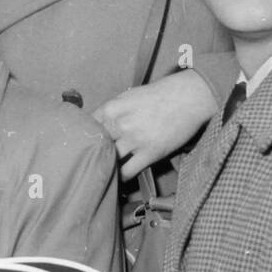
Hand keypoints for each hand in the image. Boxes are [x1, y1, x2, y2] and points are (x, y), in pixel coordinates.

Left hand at [95, 71, 216, 179]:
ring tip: (104, 170)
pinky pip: (128, 171)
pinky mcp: (150, 153)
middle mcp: (121, 124)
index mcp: (112, 108)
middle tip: (89, 161)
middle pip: (96, 146)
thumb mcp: (128, 96)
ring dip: (107, 166)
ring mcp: (135, 139)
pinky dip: (121, 176)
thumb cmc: (159, 95)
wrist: (188, 97)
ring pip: (110, 160)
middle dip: (92, 153)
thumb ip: (112, 111)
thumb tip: (96, 126)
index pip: (87, 127)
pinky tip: (119, 176)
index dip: (84, 138)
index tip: (83, 145)